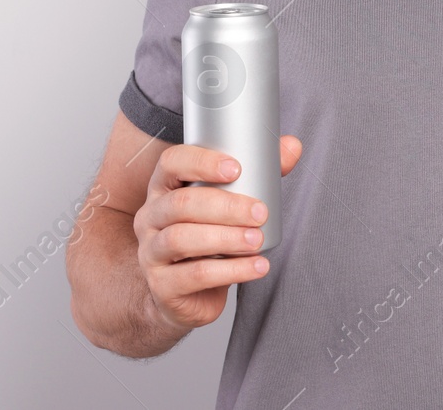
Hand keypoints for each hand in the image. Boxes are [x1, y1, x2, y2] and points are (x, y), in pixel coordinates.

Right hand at [134, 135, 302, 333]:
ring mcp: (150, 253)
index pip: (171, 163)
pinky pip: (194, 275)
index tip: (236, 168)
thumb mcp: (227, 204)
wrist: (187, 296)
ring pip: (181, 239)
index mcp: (163, 188)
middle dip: (225, 206)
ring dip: (226, 238)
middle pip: (180, 204)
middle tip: (260, 212)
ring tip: (258, 240)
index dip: (201, 162)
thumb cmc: (209, 239)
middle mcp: (149, 217)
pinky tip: (256, 267)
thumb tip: (292, 146)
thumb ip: (259, 174)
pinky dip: (231, 271)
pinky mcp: (161, 286)